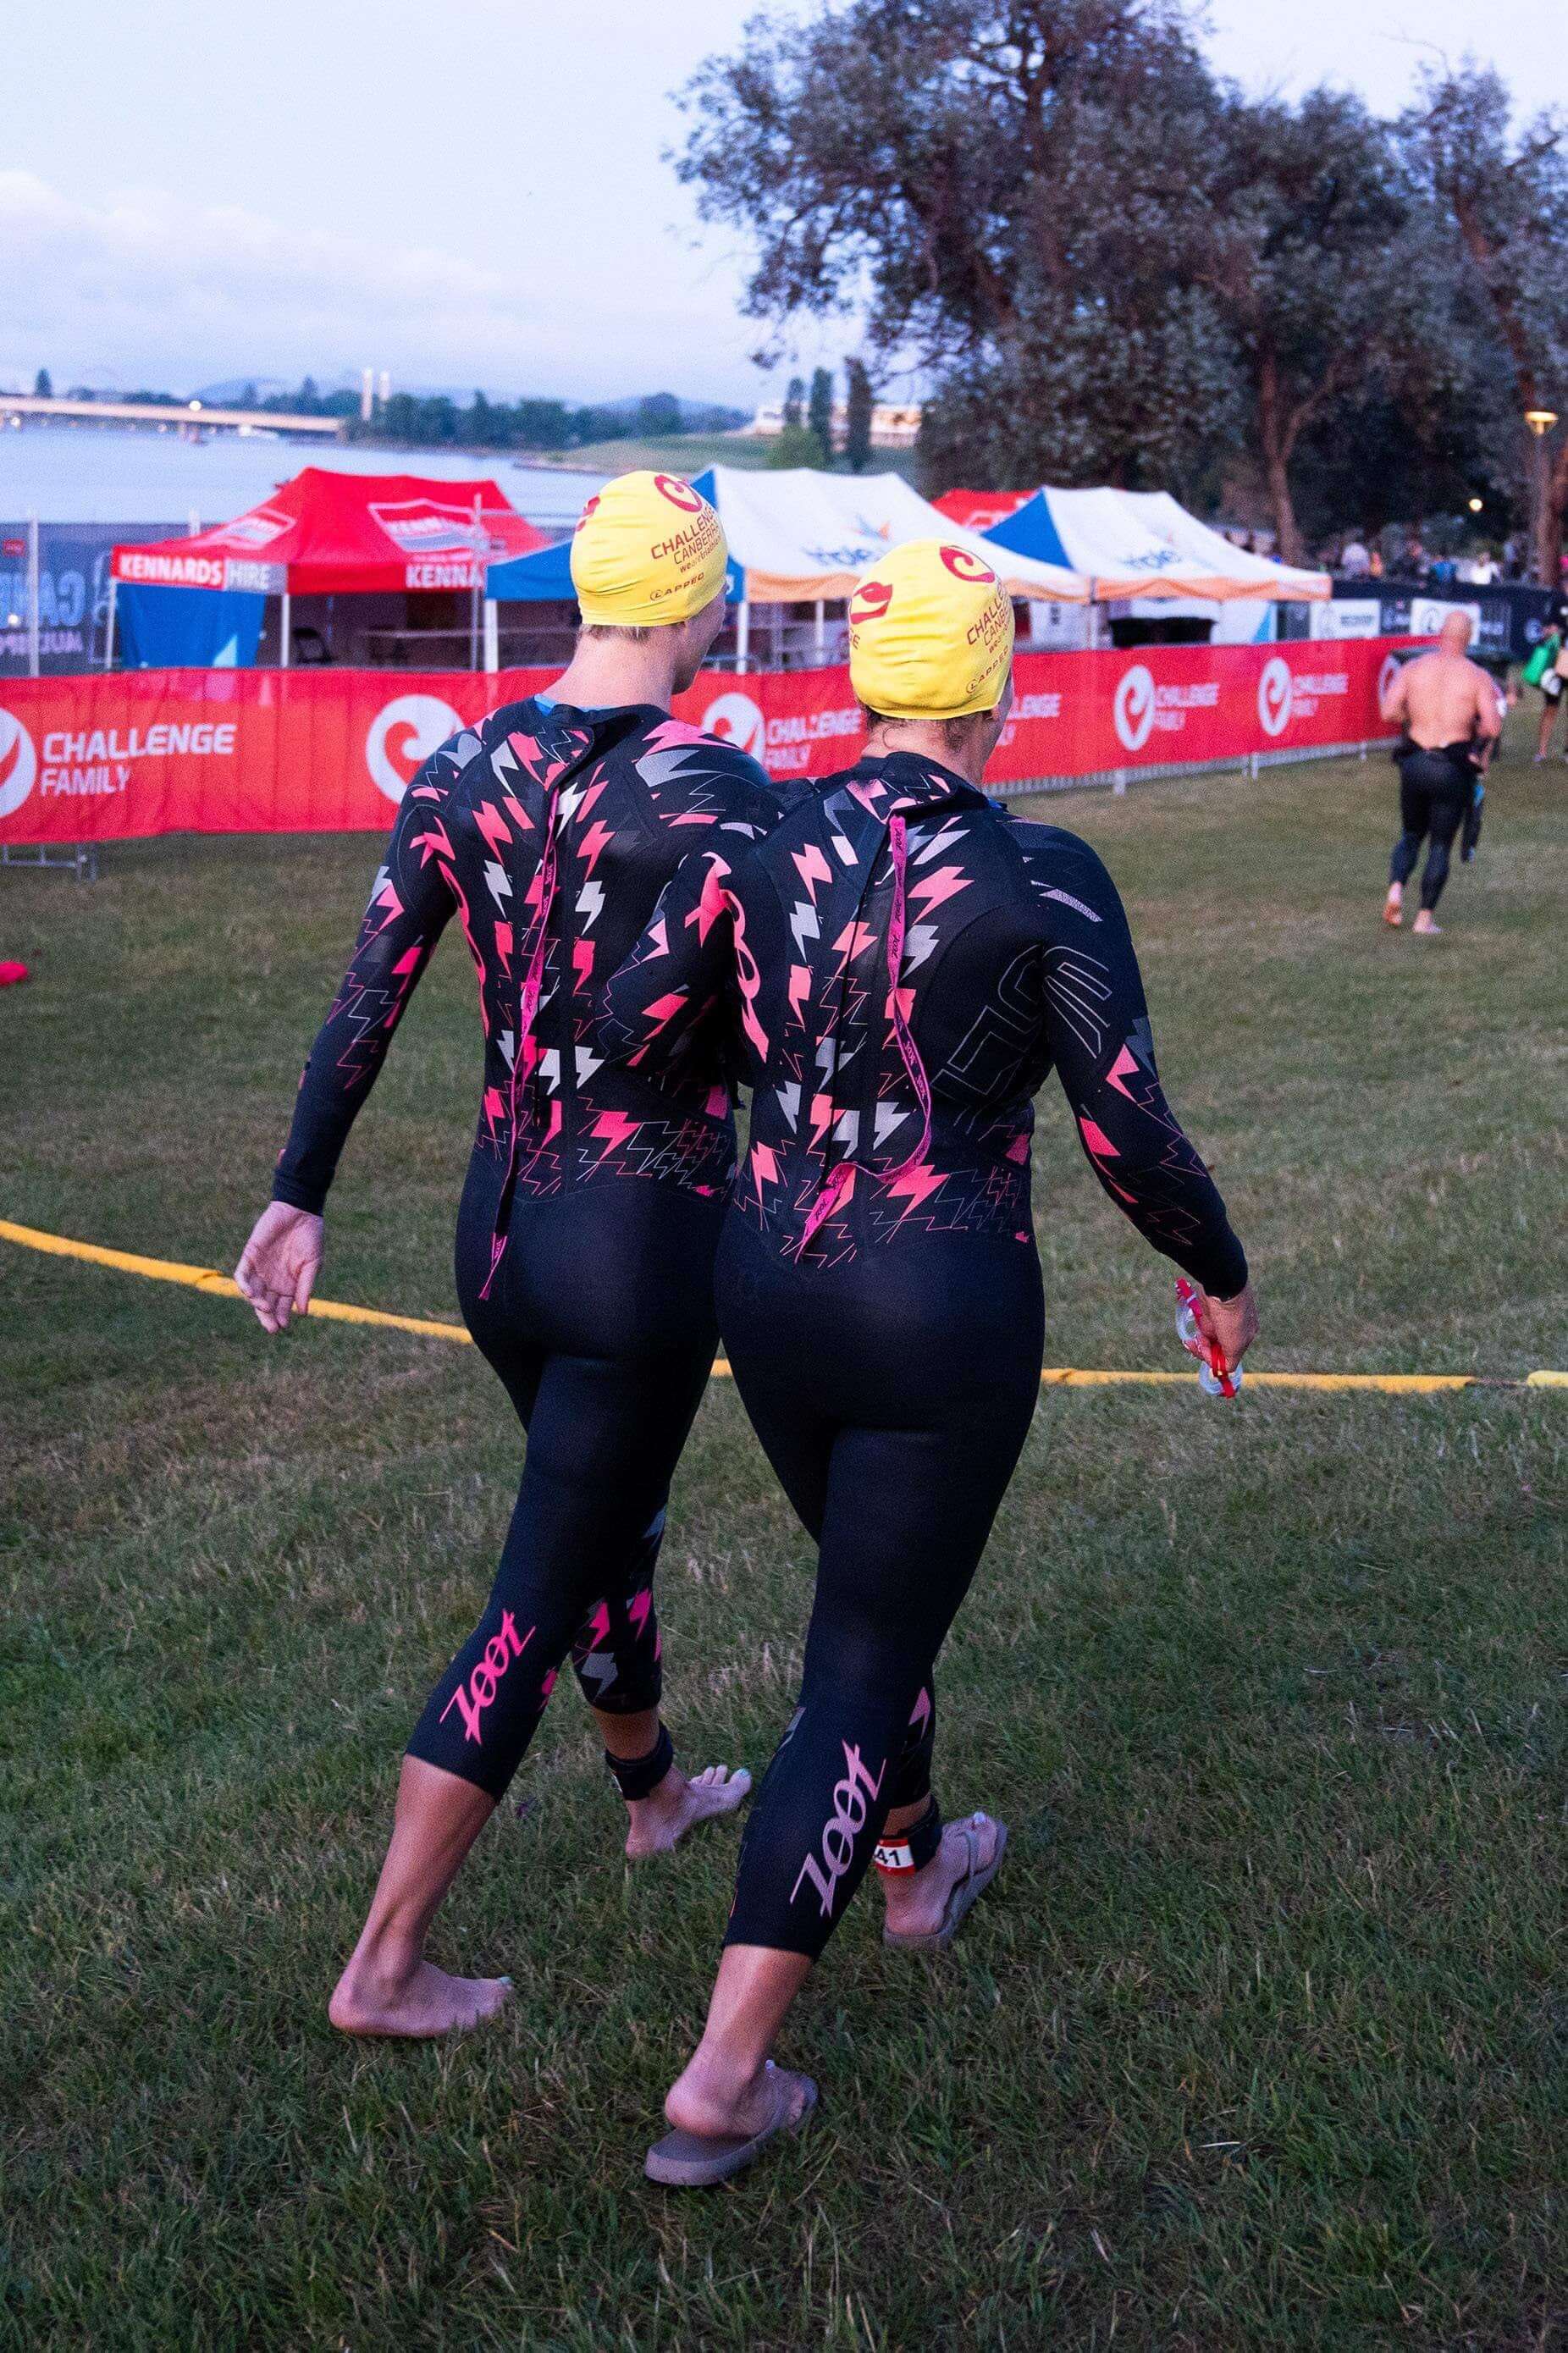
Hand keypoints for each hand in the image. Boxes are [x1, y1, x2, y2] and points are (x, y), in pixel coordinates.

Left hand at [234, 1202, 322, 1333]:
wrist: (300, 1211)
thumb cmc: (310, 1237)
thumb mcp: (313, 1264)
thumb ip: (306, 1286)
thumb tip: (303, 1312)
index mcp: (289, 1284)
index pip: (282, 1306)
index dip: (282, 1316)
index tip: (283, 1325)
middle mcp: (272, 1279)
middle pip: (266, 1303)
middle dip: (267, 1317)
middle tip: (271, 1327)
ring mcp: (260, 1269)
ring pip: (253, 1293)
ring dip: (257, 1304)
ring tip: (265, 1309)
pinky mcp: (250, 1256)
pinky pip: (242, 1275)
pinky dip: (244, 1286)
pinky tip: (251, 1294)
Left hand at [1193, 1280, 1257, 1374]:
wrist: (1222, 1286)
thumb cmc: (1232, 1315)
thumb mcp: (1235, 1344)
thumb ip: (1230, 1361)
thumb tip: (1222, 1372)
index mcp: (1245, 1338)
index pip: (1228, 1358)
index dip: (1214, 1359)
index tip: (1205, 1355)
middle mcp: (1233, 1330)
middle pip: (1216, 1349)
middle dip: (1204, 1350)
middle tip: (1196, 1343)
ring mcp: (1221, 1321)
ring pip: (1207, 1339)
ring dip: (1199, 1341)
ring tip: (1197, 1333)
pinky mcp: (1210, 1312)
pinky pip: (1201, 1326)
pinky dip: (1197, 1329)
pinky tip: (1197, 1324)